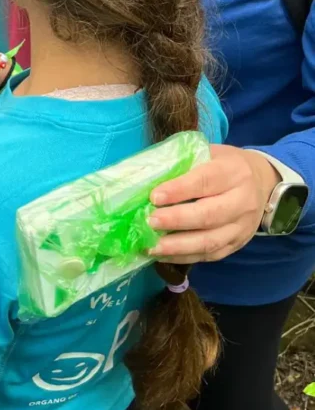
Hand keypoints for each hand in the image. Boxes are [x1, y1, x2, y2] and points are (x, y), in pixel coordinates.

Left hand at [148, 144, 280, 262]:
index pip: (205, 181)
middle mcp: (242, 201)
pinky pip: (211, 255)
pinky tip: (164, 255)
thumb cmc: (225, 164)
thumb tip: (146, 177)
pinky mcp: (237, 244)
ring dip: (178, 246)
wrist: (263, 182)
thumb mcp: (209, 153)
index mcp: (233, 172)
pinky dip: (185, 257)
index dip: (179, 190)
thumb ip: (184, 162)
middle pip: (209, 215)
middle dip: (176, 220)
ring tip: (152, 246)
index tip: (154, 197)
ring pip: (210, 241)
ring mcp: (242, 226)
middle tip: (150, 222)